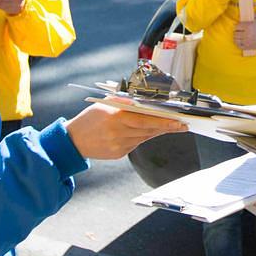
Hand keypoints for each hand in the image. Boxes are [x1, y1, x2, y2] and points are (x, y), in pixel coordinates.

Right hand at [64, 102, 186, 159]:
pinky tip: (149, 132)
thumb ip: (123, 102)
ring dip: (157, 132)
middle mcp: (118, 132)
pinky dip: (143, 137)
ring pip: (144, 137)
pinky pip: (135, 144)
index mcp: (115, 116)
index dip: (163, 120)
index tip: (177, 120)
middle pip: (148, 129)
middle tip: (182, 125)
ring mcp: (119, 145)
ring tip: (171, 127)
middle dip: (167, 127)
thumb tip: (143, 101)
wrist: (72, 141)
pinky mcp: (118, 154)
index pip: (145, 118)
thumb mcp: (104, 105)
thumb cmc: (89, 119)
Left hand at [234, 13, 255, 50]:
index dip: (236, 26)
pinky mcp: (249, 47)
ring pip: (236, 40)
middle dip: (236, 32)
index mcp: (248, 26)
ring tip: (237, 37)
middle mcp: (247, 34)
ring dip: (236, 38)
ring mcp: (248, 41)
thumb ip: (253, 15)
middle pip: (236, 34)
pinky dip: (238, 44)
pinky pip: (240, 46)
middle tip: (237, 31)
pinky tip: (239, 42)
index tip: (237, 26)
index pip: (237, 27)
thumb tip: (249, 12)